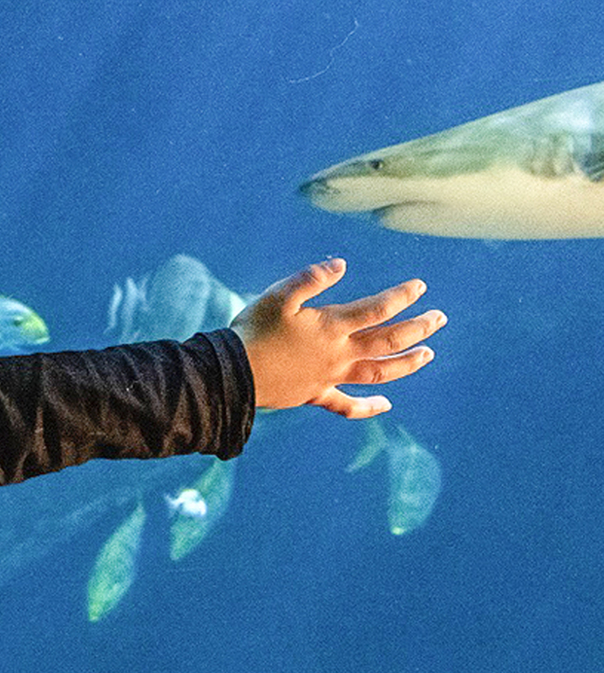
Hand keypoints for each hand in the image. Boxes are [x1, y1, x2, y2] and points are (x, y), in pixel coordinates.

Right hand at [231, 258, 443, 417]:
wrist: (232, 374)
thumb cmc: (253, 330)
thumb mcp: (278, 295)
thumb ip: (311, 278)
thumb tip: (341, 264)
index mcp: (331, 326)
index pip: (378, 309)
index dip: (401, 296)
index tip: (420, 286)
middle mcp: (338, 354)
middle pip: (388, 342)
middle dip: (418, 329)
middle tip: (439, 318)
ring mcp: (329, 377)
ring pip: (378, 373)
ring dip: (407, 364)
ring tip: (428, 354)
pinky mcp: (315, 394)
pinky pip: (347, 405)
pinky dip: (368, 407)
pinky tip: (386, 405)